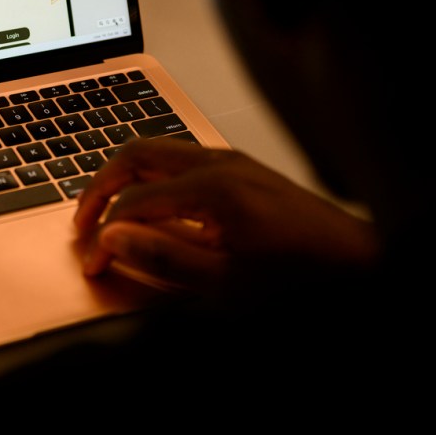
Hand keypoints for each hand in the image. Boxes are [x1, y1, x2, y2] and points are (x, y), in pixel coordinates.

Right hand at [74, 138, 378, 293]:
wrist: (354, 264)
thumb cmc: (299, 276)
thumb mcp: (225, 285)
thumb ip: (163, 259)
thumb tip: (113, 240)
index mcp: (212, 188)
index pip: (133, 202)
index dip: (103, 234)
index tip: (92, 262)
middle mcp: (218, 162)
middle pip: (136, 154)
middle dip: (99, 186)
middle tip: (81, 222)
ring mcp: (231, 161)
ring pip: (156, 149)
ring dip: (123, 175)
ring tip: (104, 210)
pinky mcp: (240, 169)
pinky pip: (179, 158)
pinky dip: (150, 175)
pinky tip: (148, 204)